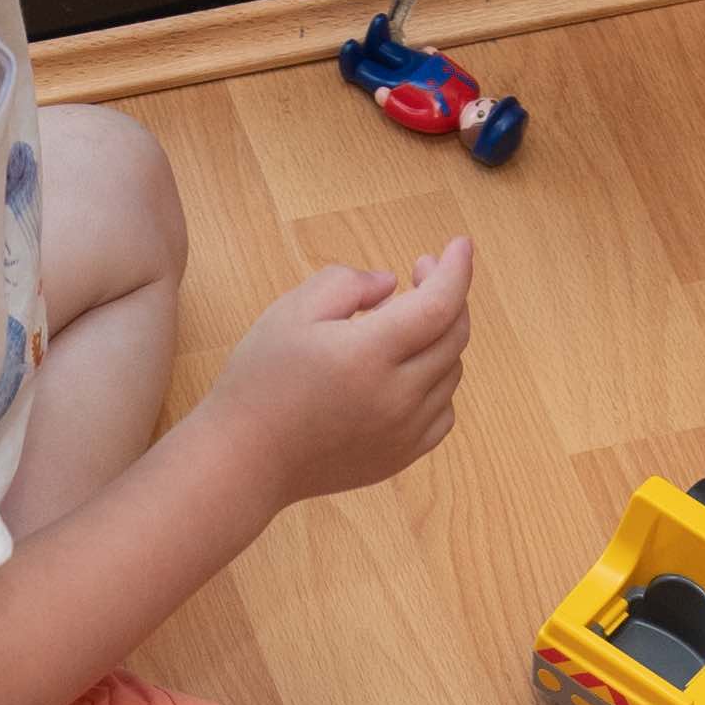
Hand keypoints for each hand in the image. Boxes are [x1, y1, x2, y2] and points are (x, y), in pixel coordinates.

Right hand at [203, 240, 471, 504]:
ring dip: (440, 337)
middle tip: (419, 272)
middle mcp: (397, 397)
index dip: (456, 269)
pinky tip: (407, 370)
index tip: (459, 245)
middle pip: (453, 336)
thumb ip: (346, 283)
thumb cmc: (260, 380)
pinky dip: (437, 382)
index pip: (439, 304)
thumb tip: (391, 285)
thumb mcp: (291, 311)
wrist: (245, 459)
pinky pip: (442, 412)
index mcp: (369, 355)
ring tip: (400, 323)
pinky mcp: (400, 456)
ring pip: (452, 372)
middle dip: (447, 293)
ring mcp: (403, 432)